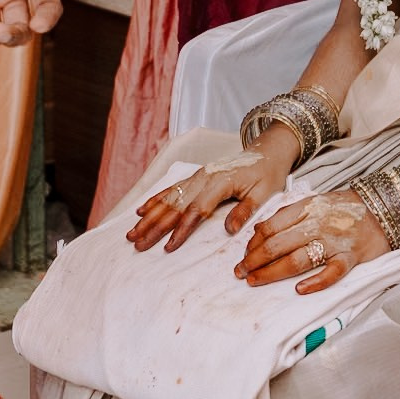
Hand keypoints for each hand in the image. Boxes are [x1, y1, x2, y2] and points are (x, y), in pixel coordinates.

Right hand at [127, 146, 292, 251]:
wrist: (267, 151)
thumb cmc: (267, 173)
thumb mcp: (265, 192)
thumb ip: (246, 210)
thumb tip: (229, 230)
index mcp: (220, 182)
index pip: (197, 210)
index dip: (182, 230)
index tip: (169, 247)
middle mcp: (203, 178)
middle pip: (175, 206)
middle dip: (155, 226)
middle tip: (137, 243)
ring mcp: (197, 176)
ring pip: (169, 198)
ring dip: (149, 216)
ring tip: (132, 232)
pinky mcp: (195, 177)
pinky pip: (172, 189)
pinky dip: (156, 199)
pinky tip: (142, 210)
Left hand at [237, 192, 393, 292]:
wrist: (382, 209)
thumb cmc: (343, 208)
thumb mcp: (313, 203)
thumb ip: (286, 215)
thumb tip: (257, 229)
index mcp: (307, 208)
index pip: (272, 226)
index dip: (253, 243)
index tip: (243, 255)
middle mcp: (318, 224)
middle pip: (279, 244)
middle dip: (255, 260)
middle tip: (240, 272)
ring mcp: (335, 242)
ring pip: (298, 259)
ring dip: (272, 272)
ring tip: (255, 280)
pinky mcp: (351, 258)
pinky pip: (332, 272)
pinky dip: (316, 282)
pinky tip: (299, 290)